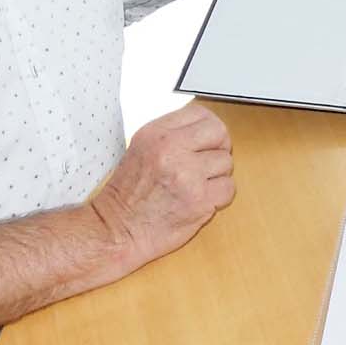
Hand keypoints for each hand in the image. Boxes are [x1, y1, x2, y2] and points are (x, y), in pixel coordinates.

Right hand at [89, 105, 234, 271]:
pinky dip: (218, 196)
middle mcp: (171, 150)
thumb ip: (171, 134)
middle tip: (207, 162)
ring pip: (226, 162)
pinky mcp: (200, 200)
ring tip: (195, 185)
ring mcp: (187, 175)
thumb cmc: (128, 194)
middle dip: (219, 147)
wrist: (118, 230)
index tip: (207, 140)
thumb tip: (204, 127)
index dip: (209, 128)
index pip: (201, 114)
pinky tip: (200, 199)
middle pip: (219, 133)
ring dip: (216, 175)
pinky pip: (228, 188)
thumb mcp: (141, 149)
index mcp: (156, 133)